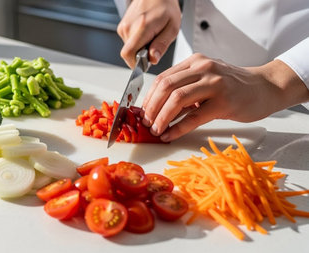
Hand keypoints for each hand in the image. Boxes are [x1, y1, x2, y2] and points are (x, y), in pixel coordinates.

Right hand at [117, 0, 180, 68]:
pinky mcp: (122, 28)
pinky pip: (128, 43)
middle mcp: (128, 27)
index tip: (145, 64)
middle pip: (130, 54)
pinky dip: (137, 43)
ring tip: (151, 35)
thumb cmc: (166, 8)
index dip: (135, 64)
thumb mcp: (172, 28)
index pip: (128, 54)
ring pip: (129, 49)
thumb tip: (152, 60)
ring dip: (140, 48)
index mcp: (142, 27)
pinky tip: (145, 33)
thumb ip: (161, 45)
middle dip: (142, 55)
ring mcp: (123, 27)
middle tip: (154, 43)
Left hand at [141, 53, 308, 141]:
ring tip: (156, 130)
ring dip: (162, 117)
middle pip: (166, 86)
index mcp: (195, 61)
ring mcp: (215, 84)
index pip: (163, 78)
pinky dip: (178, 128)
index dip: (148, 97)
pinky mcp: (224, 102)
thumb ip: (184, 88)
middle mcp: (203, 68)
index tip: (142, 112)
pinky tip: (170, 135)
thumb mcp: (206, 79)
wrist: (265, 87)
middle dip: (151, 107)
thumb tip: (156, 109)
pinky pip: (194, 117)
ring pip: (177, 99)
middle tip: (146, 123)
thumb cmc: (233, 86)